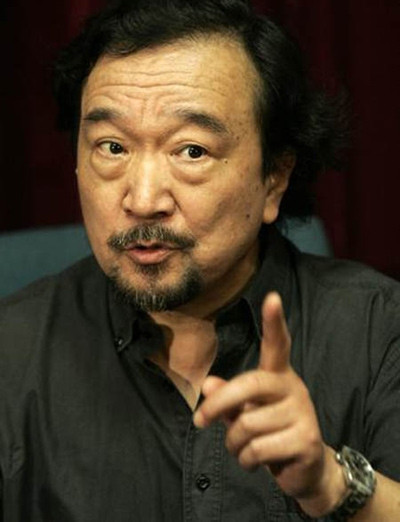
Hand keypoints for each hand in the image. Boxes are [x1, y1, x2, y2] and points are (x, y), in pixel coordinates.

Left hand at [193, 292, 343, 512]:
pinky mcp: (307, 440)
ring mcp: (303, 413)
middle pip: (250, 384)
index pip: (278, 344)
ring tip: (243, 449)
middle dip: (219, 403)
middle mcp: (293, 387)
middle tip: (199, 420)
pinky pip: (258, 449)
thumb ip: (228, 399)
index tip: (272, 298)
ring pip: (248, 425)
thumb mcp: (245, 413)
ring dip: (233, 444)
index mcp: (278, 376)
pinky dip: (246, 460)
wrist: (307, 470)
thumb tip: (208, 383)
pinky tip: (256, 462)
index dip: (274, 322)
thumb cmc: (270, 434)